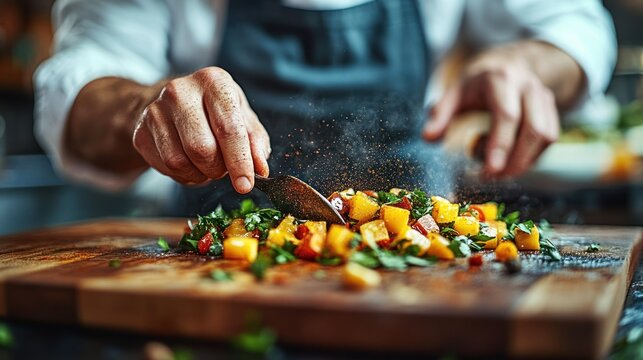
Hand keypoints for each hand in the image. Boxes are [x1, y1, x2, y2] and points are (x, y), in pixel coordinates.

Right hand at [132, 67, 269, 192]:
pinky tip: (190, 163)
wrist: (173, 104)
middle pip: (202, 149)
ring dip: (200, 174)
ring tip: (207, 164)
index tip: (246, 185)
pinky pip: (165, 167)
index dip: (239, 161)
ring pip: (180, 162)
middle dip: (218, 169)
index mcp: (213, 81)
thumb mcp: (243, 118)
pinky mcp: (140, 131)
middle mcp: (180, 91)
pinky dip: (184, 175)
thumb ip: (256, 143)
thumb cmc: (216, 112)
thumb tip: (260, 169)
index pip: (228, 128)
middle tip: (223, 167)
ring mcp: (156, 110)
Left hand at [423, 57, 559, 177]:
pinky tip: (512, 161)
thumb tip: (428, 138)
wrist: (508, 63)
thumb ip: (440, 114)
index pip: (507, 115)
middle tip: (492, 177)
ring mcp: (544, 97)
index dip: (500, 144)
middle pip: (534, 129)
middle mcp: (528, 87)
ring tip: (500, 172)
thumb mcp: (455, 92)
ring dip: (525, 161)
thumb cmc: (477, 83)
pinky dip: (532, 156)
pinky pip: (550, 138)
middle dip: (516, 160)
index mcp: (501, 80)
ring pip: (546, 135)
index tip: (490, 170)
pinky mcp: (552, 110)